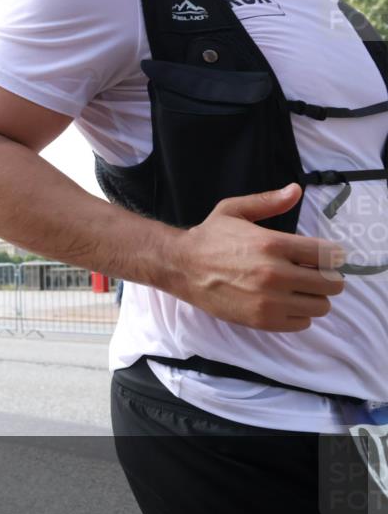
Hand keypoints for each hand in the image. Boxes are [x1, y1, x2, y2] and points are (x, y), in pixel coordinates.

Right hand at [172, 184, 345, 332]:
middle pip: (331, 284)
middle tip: (313, 274)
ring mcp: (269, 300)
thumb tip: (296, 191)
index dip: (333, 256)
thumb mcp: (234, 210)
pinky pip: (302, 323)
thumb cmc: (208, 238)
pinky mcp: (261, 320)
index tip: (325, 257)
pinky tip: (286, 303)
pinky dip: (300, 314)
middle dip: (327, 278)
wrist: (180, 267)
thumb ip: (268, 201)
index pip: (329, 255)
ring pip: (321, 306)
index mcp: (273, 244)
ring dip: (314, 297)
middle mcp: (275, 274)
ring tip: (299, 290)